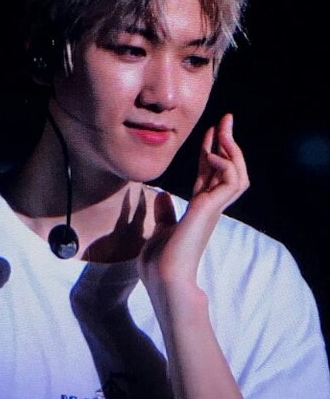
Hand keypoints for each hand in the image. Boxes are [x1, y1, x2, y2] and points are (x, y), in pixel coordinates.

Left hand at [138, 114, 248, 289]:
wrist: (163, 279)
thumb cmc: (160, 263)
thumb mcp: (160, 231)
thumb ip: (164, 214)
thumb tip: (161, 197)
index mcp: (198, 210)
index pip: (209, 175)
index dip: (210, 152)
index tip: (209, 132)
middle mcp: (209, 208)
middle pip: (227, 169)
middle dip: (227, 142)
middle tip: (225, 119)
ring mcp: (213, 209)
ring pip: (237, 174)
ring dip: (232, 149)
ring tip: (224, 131)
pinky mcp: (211, 210)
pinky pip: (231, 181)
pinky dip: (225, 164)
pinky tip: (213, 154)